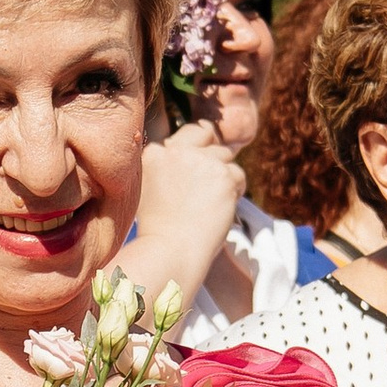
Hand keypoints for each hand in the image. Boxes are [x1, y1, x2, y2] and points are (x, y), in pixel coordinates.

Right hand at [132, 123, 248, 301]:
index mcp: (152, 153)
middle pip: (205, 135)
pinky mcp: (223, 174)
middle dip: (210, 154)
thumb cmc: (159, 231)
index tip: (193, 174)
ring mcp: (200, 160)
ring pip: (225, 155)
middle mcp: (175, 150)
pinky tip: (221, 210)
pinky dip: (235, 192)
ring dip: (223, 176)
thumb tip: (189, 158)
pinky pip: (238, 175)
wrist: (171, 251)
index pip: (181, 137)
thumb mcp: (148, 190)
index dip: (192, 152)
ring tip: (211, 204)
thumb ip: (164, 168)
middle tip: (209, 183)